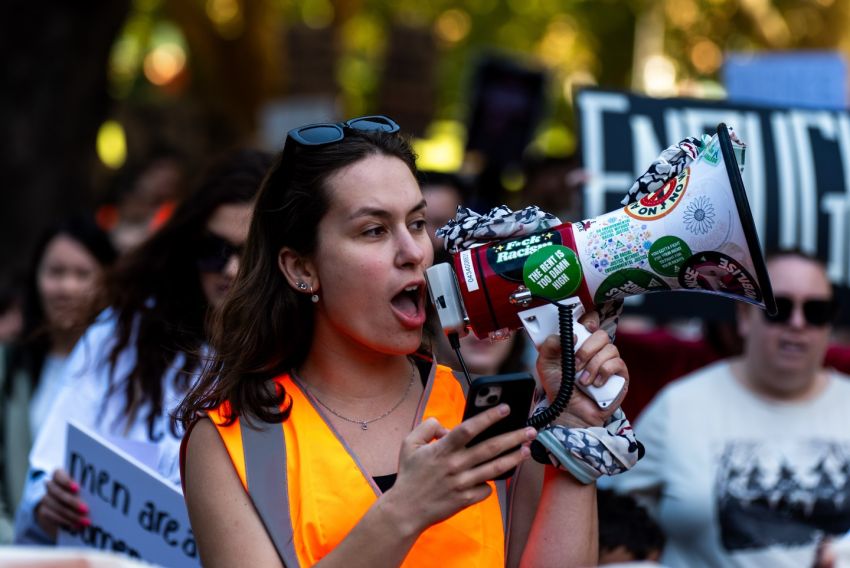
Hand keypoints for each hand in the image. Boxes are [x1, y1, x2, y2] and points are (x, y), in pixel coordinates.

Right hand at [35, 469, 89, 537]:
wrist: (62, 504)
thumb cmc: (78, 491)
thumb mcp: (81, 487)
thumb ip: (85, 488)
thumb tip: (97, 494)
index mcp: (58, 475)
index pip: (58, 475)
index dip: (66, 482)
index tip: (77, 488)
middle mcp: (50, 486)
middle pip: (58, 493)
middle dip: (72, 502)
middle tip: (86, 509)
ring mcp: (46, 499)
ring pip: (56, 507)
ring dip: (71, 515)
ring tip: (84, 522)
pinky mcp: (44, 512)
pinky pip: (53, 517)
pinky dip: (65, 522)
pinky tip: (76, 526)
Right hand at [380, 406, 535, 535]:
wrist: (405, 510)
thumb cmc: (409, 475)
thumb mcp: (409, 444)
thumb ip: (427, 428)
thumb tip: (446, 427)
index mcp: (442, 449)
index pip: (469, 428)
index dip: (488, 417)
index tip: (505, 409)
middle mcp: (455, 465)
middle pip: (490, 448)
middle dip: (513, 437)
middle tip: (530, 430)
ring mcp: (462, 484)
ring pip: (494, 468)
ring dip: (513, 458)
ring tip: (526, 449)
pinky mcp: (465, 500)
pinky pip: (486, 489)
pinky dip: (491, 483)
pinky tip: (495, 477)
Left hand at [536, 310, 628, 427]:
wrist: (568, 411)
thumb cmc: (559, 387)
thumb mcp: (545, 363)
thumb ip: (550, 345)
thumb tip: (570, 334)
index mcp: (580, 343)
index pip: (591, 322)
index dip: (590, 321)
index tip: (583, 327)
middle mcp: (596, 350)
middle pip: (601, 334)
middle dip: (586, 349)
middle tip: (575, 364)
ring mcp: (609, 362)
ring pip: (609, 348)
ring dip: (593, 365)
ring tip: (582, 380)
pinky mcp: (620, 375)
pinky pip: (617, 364)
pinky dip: (603, 373)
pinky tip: (595, 384)